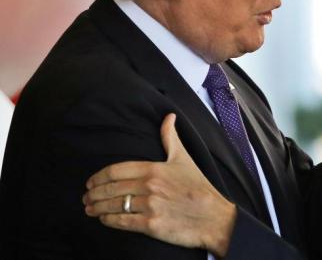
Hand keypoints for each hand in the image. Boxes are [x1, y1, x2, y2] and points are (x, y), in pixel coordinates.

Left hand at [83, 113, 236, 256]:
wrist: (214, 217)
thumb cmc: (199, 187)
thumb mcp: (184, 159)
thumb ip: (170, 138)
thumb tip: (168, 116)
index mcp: (154, 169)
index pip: (115, 170)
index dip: (98, 177)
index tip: (90, 182)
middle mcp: (149, 186)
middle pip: (110, 189)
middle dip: (93, 194)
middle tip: (86, 197)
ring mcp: (150, 206)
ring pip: (113, 206)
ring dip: (96, 208)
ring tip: (90, 209)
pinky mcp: (151, 225)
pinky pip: (121, 222)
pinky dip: (108, 221)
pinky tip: (104, 219)